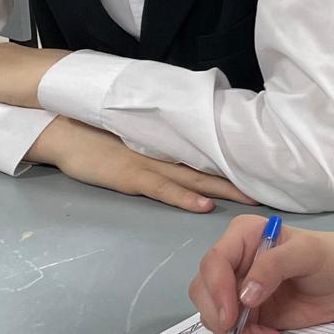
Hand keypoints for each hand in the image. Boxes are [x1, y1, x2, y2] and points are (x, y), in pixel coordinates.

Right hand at [27, 116, 257, 212]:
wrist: (62, 128)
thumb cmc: (98, 132)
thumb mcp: (137, 135)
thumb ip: (163, 143)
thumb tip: (190, 150)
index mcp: (168, 144)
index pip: (208, 154)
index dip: (235, 162)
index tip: (263, 168)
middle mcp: (166, 153)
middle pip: (210, 166)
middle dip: (241, 177)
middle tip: (271, 186)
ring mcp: (150, 165)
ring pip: (195, 178)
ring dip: (223, 189)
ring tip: (251, 198)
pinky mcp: (131, 177)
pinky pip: (163, 189)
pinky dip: (184, 197)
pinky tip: (204, 205)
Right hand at [189, 216, 333, 333]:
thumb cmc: (330, 257)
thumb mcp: (306, 253)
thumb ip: (274, 266)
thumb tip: (245, 295)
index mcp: (243, 237)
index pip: (214, 262)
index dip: (216, 290)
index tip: (231, 316)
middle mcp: (235, 263)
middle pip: (204, 292)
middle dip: (220, 318)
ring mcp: (239, 290)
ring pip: (215, 316)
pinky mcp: (249, 315)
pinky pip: (234, 333)